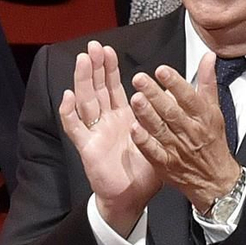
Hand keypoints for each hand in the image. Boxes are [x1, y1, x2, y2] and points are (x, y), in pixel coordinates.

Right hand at [57, 41, 161, 237]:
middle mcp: (105, 121)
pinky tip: (68, 97)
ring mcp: (94, 132)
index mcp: (122, 117)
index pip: (113, 87)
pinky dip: (69, 112)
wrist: (131, 197)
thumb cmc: (144, 171)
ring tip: (83, 61)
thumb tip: (176, 97)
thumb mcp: (159, 140)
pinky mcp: (87, 147)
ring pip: (85, 101)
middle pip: (97, 88)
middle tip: (93, 46)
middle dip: (95, 67)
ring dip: (83, 81)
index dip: (109, 69)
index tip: (108, 50)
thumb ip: (164, 119)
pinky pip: (75, 127)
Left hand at [130, 57, 241, 216]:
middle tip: (139, 79)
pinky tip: (134, 129)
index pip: (190, 98)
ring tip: (135, 99)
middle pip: (172, 111)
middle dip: (155, 94)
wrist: (214, 178)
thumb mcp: (214, 110)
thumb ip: (207, 82)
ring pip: (160, 129)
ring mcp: (177, 148)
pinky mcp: (165, 163)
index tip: (162, 71)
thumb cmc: (212, 140)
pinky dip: (144, 141)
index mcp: (203, 117)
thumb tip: (207, 57)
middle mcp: (190, 131)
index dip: (176, 83)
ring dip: (147, 114)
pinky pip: (153, 151)